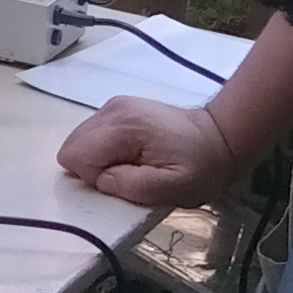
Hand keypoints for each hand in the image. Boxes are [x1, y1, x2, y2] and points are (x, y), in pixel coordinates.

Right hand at [57, 94, 238, 207]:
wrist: (218, 138)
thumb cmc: (199, 167)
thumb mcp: (173, 187)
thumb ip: (132, 185)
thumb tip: (101, 180)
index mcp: (124, 125)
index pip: (76, 156)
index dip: (94, 177)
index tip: (125, 180)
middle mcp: (112, 109)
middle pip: (73, 146)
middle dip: (94, 168)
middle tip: (129, 173)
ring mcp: (113, 105)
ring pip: (80, 141)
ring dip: (100, 160)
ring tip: (134, 164)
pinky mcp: (117, 108)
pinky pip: (92, 136)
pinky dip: (105, 151)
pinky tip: (133, 154)